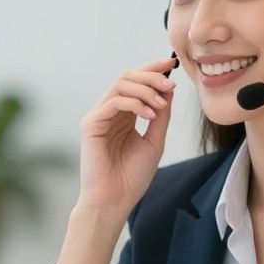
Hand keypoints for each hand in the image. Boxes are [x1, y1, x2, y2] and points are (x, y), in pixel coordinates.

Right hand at [75, 55, 177, 218]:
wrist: (115, 200)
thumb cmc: (132, 177)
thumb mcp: (155, 141)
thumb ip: (161, 115)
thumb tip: (169, 89)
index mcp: (124, 115)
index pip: (136, 82)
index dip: (153, 69)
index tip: (172, 63)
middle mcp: (109, 112)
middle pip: (127, 77)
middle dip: (151, 76)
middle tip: (170, 84)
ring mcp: (98, 117)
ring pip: (121, 84)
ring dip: (146, 89)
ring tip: (161, 104)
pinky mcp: (91, 124)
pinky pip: (114, 101)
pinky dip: (135, 103)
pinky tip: (150, 114)